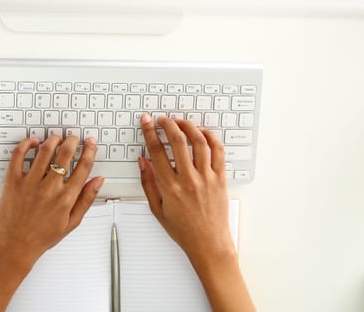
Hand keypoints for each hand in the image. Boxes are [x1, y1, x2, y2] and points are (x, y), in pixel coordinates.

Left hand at [0, 135, 103, 274]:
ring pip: (44, 151)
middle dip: (73, 141)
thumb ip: (87, 199)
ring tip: (56, 138)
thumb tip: (98, 180)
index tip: (90, 143)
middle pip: (65, 154)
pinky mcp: (13, 182)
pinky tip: (32, 142)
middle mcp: (49, 188)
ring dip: (53, 140)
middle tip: (74, 137)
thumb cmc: (43, 236)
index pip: (83, 166)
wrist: (16, 246)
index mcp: (66, 198)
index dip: (90, 150)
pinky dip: (26, 144)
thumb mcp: (72, 222)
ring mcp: (30, 183)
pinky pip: (18, 156)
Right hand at [138, 113, 233, 266]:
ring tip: (180, 122)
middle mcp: (189, 179)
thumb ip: (148, 183)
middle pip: (177, 141)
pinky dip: (210, 137)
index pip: (157, 151)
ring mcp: (207, 178)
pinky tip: (202, 133)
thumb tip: (143, 162)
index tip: (147, 121)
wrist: (209, 244)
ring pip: (199, 142)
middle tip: (162, 119)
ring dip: (188, 126)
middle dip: (167, 124)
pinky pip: (218, 152)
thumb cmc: (183, 230)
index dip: (149, 132)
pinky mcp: (220, 178)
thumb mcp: (157, 209)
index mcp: (170, 187)